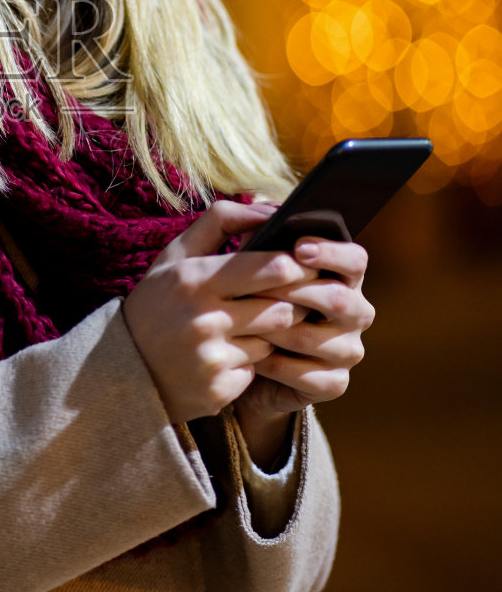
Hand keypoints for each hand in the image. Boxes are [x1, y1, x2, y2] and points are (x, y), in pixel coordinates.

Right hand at [123, 201, 319, 425]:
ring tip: (249, 325)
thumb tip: (271, 207)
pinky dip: (250, 361)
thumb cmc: (158, 301)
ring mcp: (211, 358)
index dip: (296, 266)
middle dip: (291, 302)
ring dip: (268, 332)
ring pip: (273, 339)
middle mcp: (202, 319)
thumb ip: (221, 222)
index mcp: (192, 278)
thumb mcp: (176, 255)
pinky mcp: (219, 390)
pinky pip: (257, 369)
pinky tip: (227, 355)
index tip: (302, 265)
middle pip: (283, 307)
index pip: (270, 268)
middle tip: (290, 296)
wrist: (122, 368)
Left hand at [233, 234, 372, 439]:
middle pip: (342, 299)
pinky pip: (314, 376)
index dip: (330, 252)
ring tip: (250, 324)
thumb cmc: (244, 302)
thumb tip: (262, 207)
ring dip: (283, 331)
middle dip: (299, 292)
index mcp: (340, 276)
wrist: (236, 361)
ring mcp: (348, 349)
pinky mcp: (335, 383)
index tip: (297, 247)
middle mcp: (354, 311)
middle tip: (264, 288)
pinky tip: (257, 357)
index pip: (355, 258)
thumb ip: (254, 235)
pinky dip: (281, 365)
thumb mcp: (243, 267)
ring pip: (323, 339)